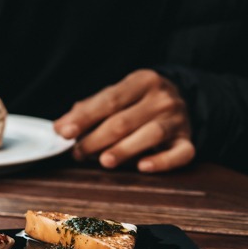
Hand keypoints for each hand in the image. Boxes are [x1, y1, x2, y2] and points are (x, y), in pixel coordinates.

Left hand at [54, 69, 193, 172]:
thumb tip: (60, 128)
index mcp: (142, 81)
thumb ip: (88, 110)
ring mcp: (177, 120)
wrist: (182, 101)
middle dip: (97, 139)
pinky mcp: (187, 141)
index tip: (64, 133)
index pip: (109, 100)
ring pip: (150, 135)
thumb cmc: (138, 103)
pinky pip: (180, 153)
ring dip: (124, 149)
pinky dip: (163, 161)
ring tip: (104, 161)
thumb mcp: (117, 96)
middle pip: (125, 121)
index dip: (85, 118)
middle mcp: (162, 98)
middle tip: (77, 153)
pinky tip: (144, 167)